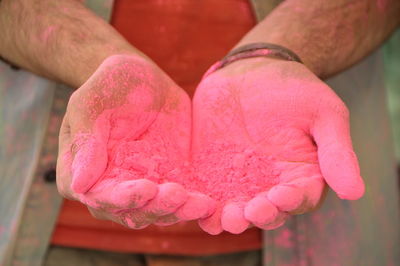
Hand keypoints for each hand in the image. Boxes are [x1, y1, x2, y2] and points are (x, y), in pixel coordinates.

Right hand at [57, 55, 213, 228]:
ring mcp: (142, 185)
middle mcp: (113, 186)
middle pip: (133, 211)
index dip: (123, 199)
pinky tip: (210, 204)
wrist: (142, 79)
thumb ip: (86, 142)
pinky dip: (193, 205)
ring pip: (158, 211)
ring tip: (201, 204)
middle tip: (179, 195)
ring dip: (179, 212)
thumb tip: (80, 185)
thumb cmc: (110, 86)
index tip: (147, 189)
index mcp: (85, 173)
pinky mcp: (167, 179)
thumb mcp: (91, 104)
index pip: (102, 197)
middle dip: (157, 207)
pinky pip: (179, 201)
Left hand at [192, 57, 364, 233]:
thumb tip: (356, 193)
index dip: (291, 202)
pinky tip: (198, 208)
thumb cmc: (294, 90)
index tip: (281, 197)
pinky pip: (208, 193)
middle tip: (249, 213)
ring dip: (230, 218)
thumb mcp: (323, 113)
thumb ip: (336, 151)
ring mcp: (240, 179)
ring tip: (224, 219)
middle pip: (266, 211)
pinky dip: (203, 205)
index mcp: (301, 174)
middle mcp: (270, 183)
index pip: (299, 198)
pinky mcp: (212, 171)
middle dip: (258, 215)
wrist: (253, 71)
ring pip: (236, 208)